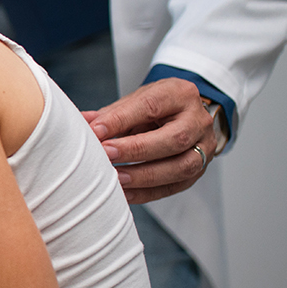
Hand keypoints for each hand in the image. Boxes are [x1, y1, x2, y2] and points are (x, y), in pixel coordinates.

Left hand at [82, 78, 217, 204]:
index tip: (95, 131)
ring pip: (180, 167)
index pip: (152, 105)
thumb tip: (81, 123)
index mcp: (181, 94)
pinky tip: (125, 193)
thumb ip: (111, 114)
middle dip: (136, 150)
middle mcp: (198, 121)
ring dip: (143, 176)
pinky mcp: (198, 171)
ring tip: (115, 178)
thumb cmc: (157, 107)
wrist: (184, 116)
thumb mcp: (136, 101)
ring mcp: (204, 148)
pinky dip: (146, 192)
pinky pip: (174, 187)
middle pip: (173, 139)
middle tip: (106, 155)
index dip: (121, 119)